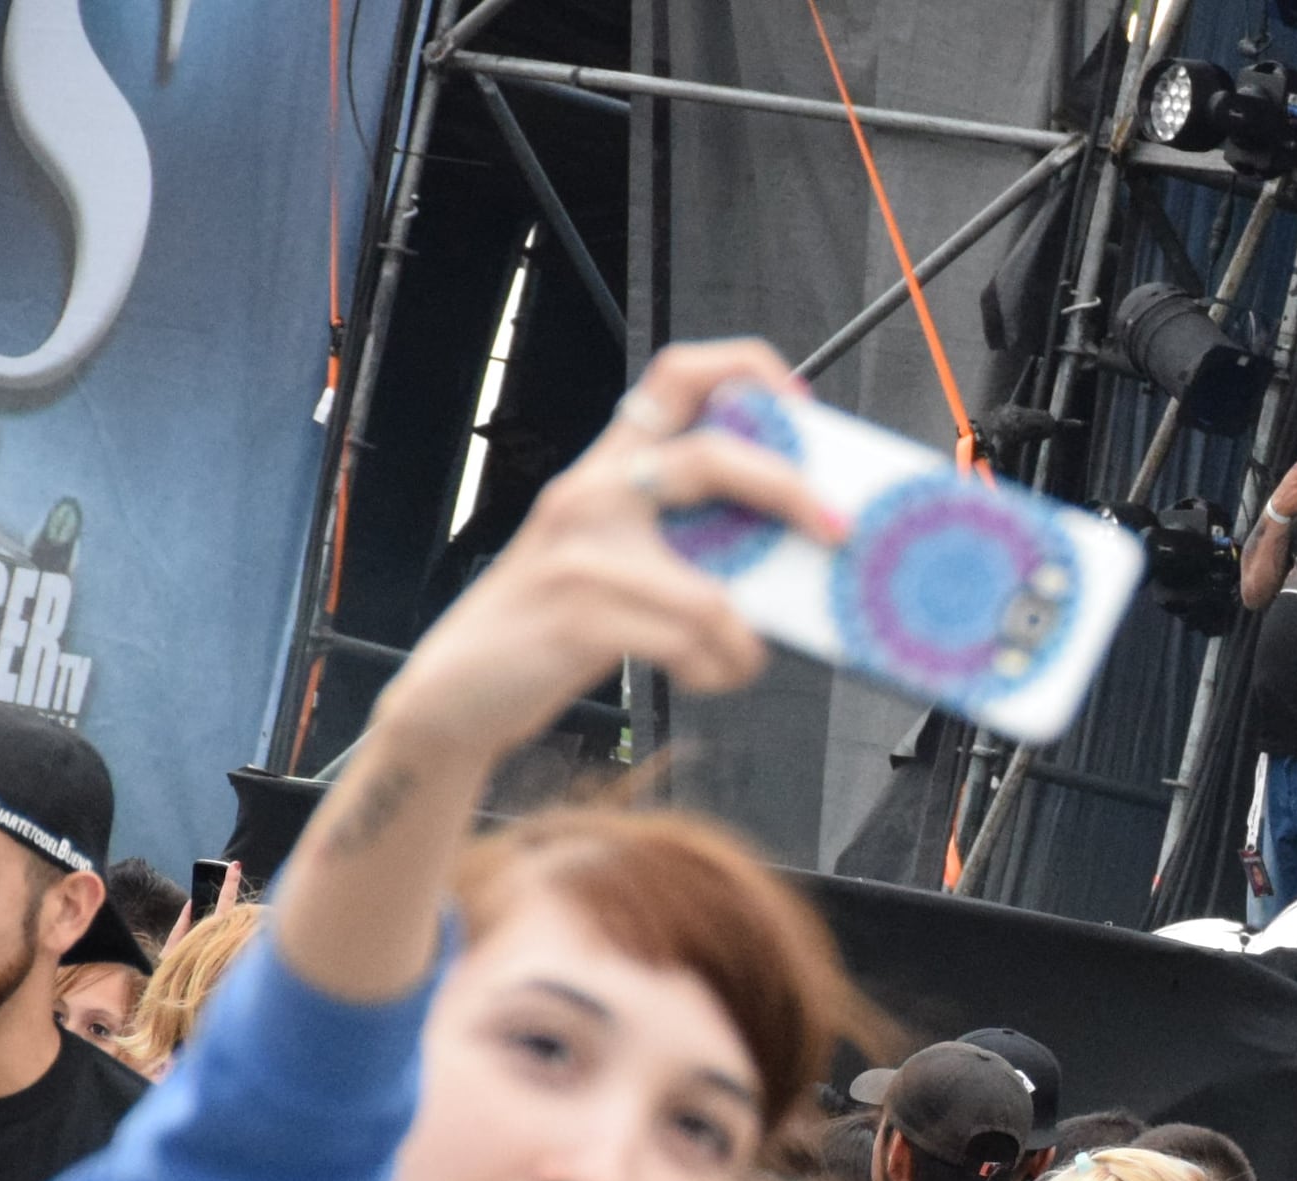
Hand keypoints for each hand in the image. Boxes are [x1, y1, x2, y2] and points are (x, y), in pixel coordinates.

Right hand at [355, 338, 840, 772]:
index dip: (748, 371)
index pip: (677, 374)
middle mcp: (590, 493)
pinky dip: (715, 670)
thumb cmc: (554, 628)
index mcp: (606, 469)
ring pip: (712, 588)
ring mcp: (581, 553)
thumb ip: (681, 541)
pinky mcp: (578, 616)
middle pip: (712, 458)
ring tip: (738, 658)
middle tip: (837, 531)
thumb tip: (789, 550)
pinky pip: (687, 643)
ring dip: (744, 638)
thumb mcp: (613, 563)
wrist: (459, 691)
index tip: (802, 410)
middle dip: (790, 491)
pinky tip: (704, 677)